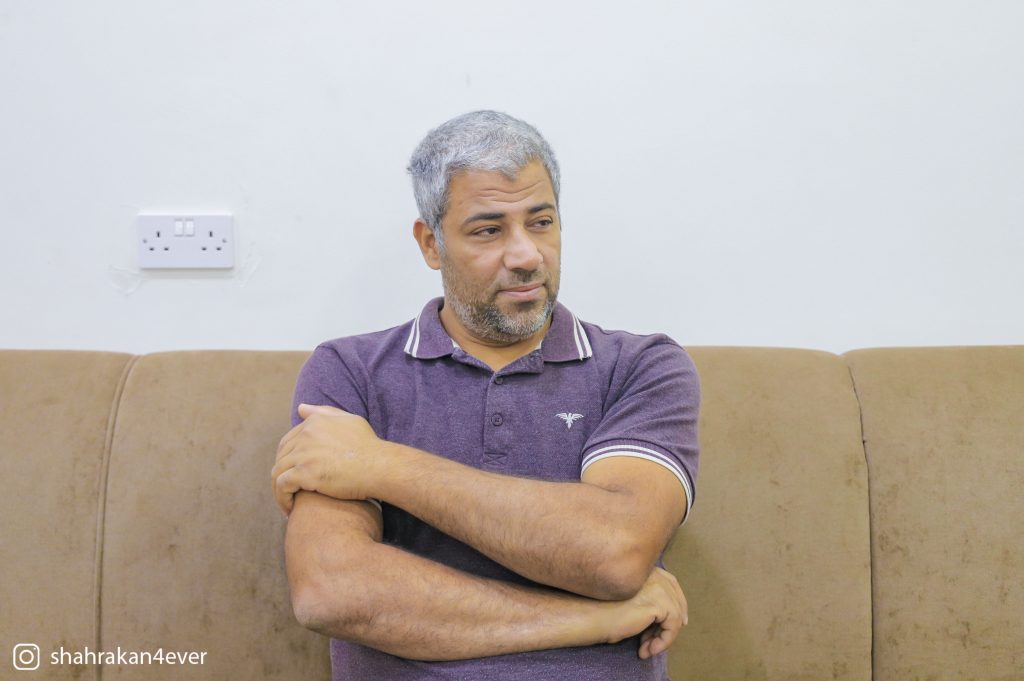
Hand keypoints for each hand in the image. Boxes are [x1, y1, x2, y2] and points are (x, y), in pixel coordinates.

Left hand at [272, 403, 386, 515]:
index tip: (294, 475)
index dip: (288, 460)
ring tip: (288, 503)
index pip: (288, 441)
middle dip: (282, 475)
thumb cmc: (369, 446)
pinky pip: (282, 486)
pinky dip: (282, 499)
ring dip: (279, 490)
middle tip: (290, 491)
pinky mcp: (304, 472)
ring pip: (278, 472)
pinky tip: (290, 510)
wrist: (380, 466)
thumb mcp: (350, 420)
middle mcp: (305, 434)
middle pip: (281, 457)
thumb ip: (324, 412)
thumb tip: (301, 408)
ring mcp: (303, 453)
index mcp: (314, 422)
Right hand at [604, 567, 686, 658]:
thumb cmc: (603, 611)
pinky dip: (663, 642)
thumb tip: (675, 618)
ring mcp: (658, 586)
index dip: (678, 603)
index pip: (671, 583)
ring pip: (675, 616)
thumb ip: (649, 601)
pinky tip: (647, 650)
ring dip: (662, 637)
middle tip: (656, 643)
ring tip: (646, 649)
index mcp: (645, 569)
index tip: (679, 622)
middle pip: (677, 599)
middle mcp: (654, 573)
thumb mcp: (631, 601)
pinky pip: (672, 627)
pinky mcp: (660, 602)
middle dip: (670, 623)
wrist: (591, 615)